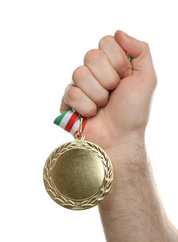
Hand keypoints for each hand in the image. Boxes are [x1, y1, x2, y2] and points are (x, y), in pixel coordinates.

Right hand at [60, 30, 156, 151]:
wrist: (121, 137)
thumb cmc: (134, 111)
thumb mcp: (146, 78)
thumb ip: (140, 50)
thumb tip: (118, 32)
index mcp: (111, 62)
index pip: (106, 42)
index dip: (118, 62)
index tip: (125, 78)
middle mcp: (94, 70)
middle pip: (91, 56)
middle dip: (108, 79)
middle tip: (114, 94)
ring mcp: (79, 84)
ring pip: (79, 74)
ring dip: (98, 95)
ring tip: (103, 106)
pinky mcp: (68, 99)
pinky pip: (71, 93)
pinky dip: (86, 107)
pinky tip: (92, 114)